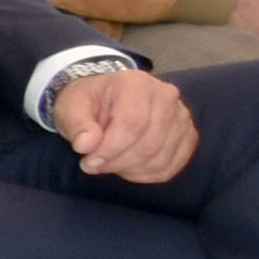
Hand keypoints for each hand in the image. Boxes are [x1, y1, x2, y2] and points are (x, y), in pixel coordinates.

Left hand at [53, 63, 199, 186]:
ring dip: (130, 170)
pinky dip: (146, 174)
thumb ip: (77, 125)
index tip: (89, 161)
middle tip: (94, 165)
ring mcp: (182, 118)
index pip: (132, 124)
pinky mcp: (188, 136)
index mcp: (137, 84)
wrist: (107, 98)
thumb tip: (86, 145)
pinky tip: (127, 167)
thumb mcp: (71, 106)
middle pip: (149, 144)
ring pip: (161, 158)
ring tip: (109, 164)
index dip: (110, 149)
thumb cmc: (88, 101)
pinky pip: (171, 167)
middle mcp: (166, 97)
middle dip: (118, 162)